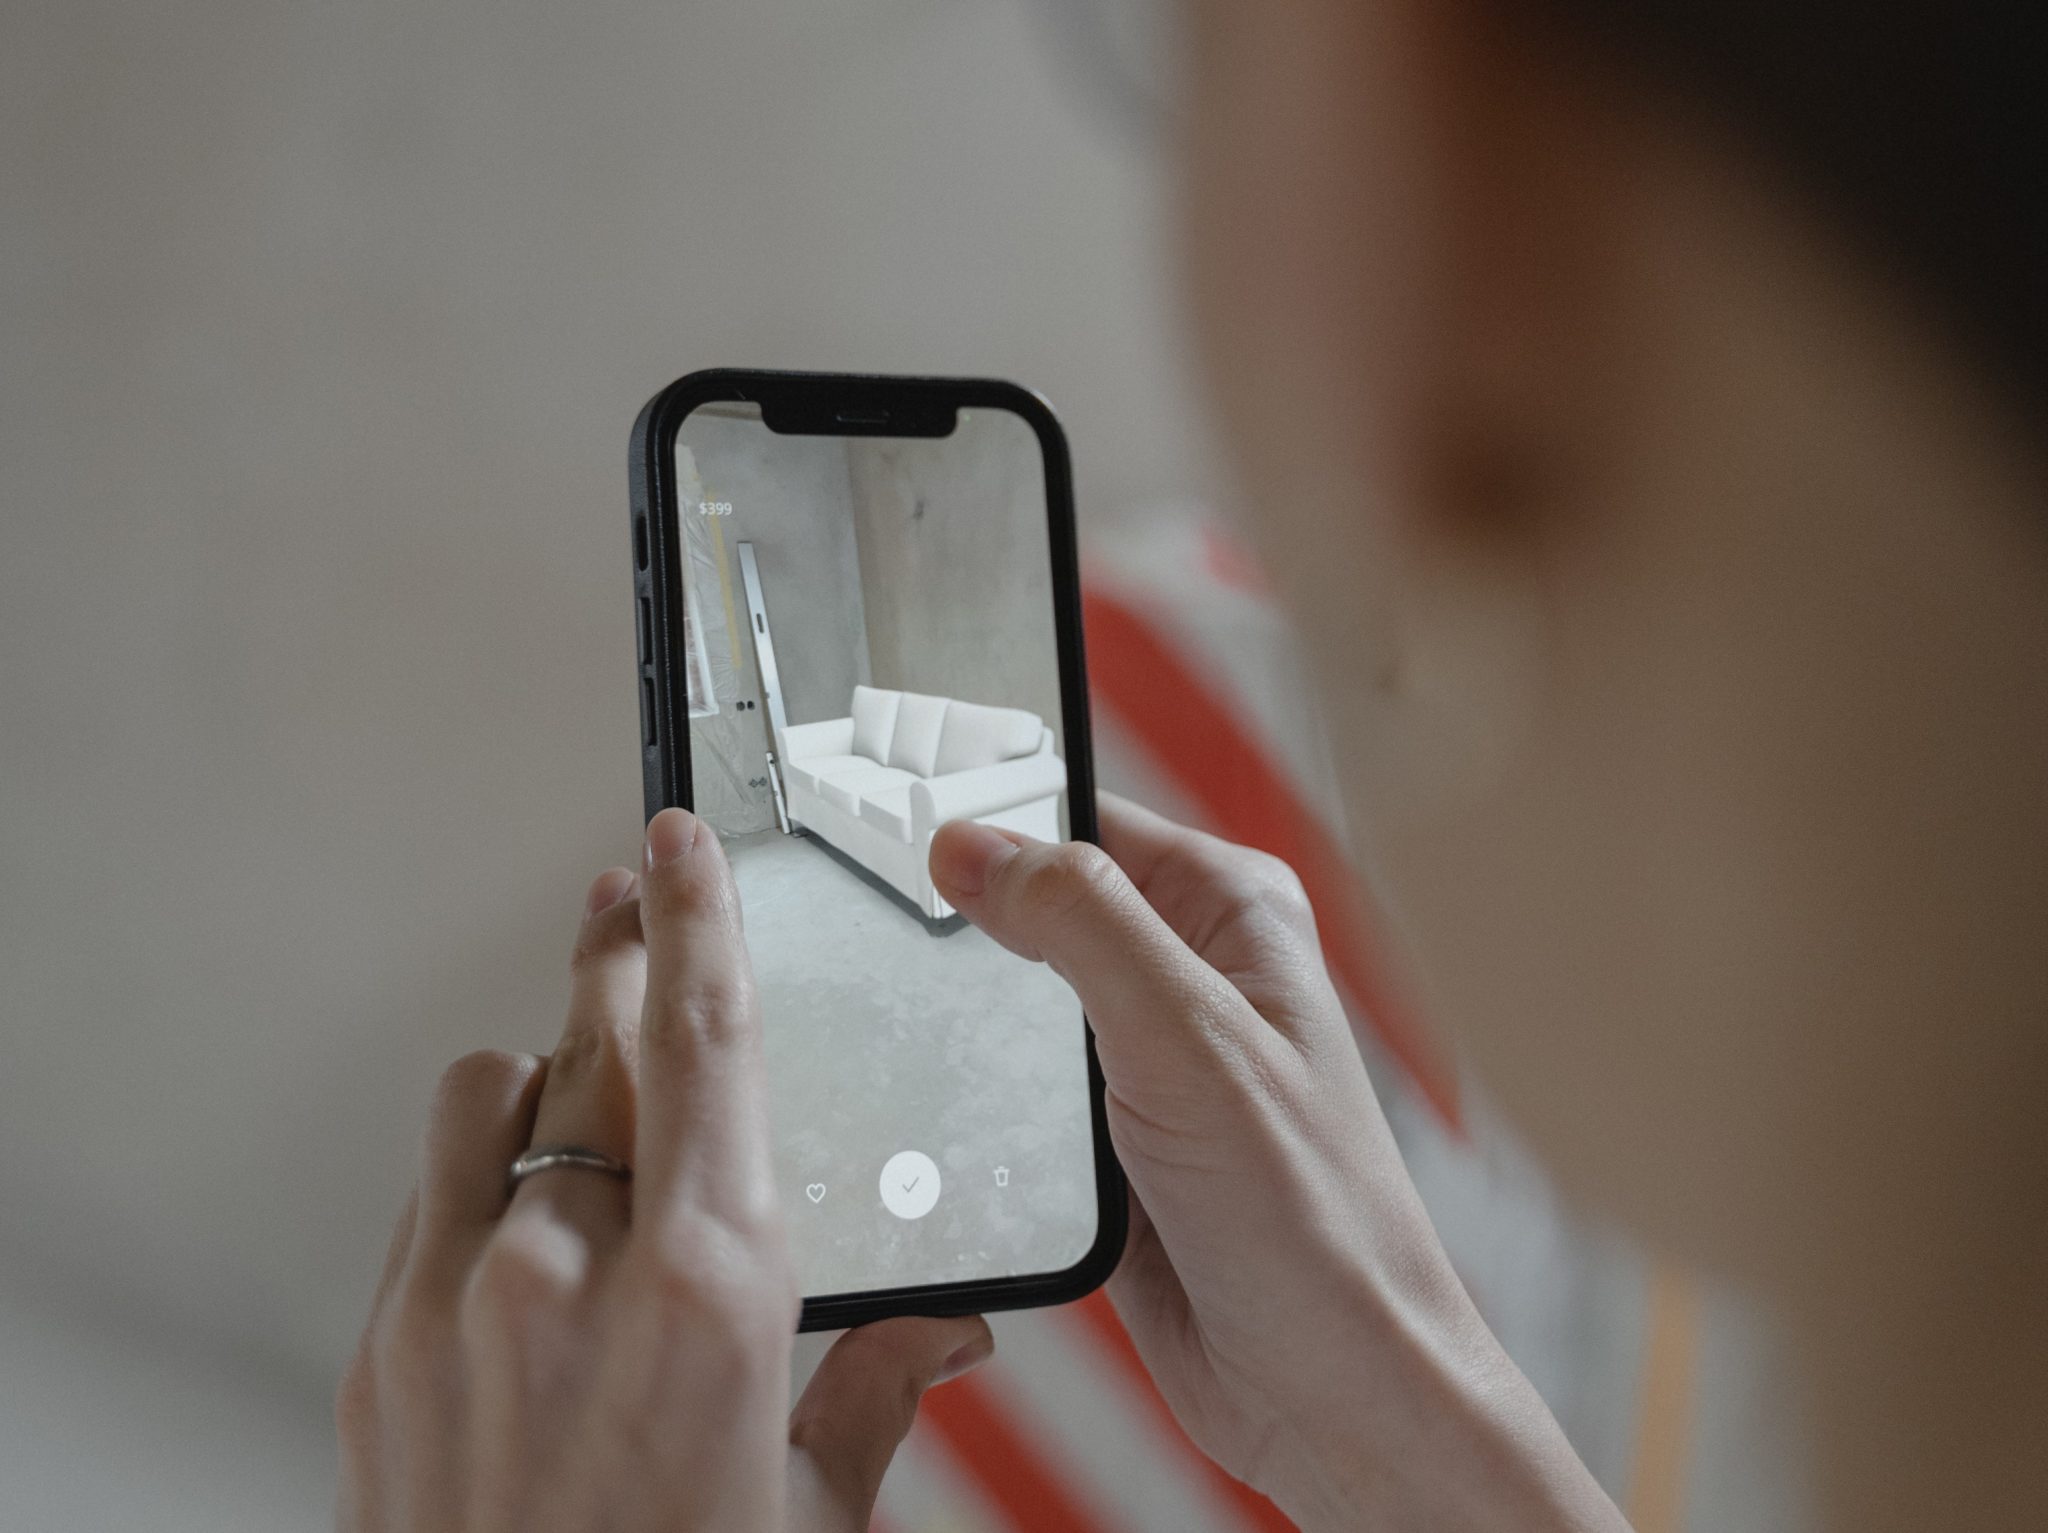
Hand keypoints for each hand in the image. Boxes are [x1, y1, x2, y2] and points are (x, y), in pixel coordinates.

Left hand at [338, 807, 991, 1531]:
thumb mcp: (814, 1509)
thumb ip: (878, 1387)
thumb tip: (947, 1331)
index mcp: (711, 1289)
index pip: (706, 1043)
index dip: (696, 916)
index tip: (682, 840)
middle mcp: (573, 1268)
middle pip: (591, 1035)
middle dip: (616, 953)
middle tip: (630, 900)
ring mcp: (462, 1297)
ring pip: (491, 1094)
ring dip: (543, 1066)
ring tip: (579, 1076)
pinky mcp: (384, 1342)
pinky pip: (431, 1189)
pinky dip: (482, 1166)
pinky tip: (518, 1204)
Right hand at [930, 797, 1625, 1531]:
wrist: (1326, 1389)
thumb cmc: (1310, 1218)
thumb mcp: (1186, 1037)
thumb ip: (1081, 923)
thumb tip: (973, 845)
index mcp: (1232, 914)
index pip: (1087, 820)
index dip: (997, 824)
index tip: (907, 835)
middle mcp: (1193, 978)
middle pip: (1040, 912)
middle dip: (968, 934)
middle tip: (890, 945)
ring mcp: (1150, 1065)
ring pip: (1014, 1010)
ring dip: (970, 1033)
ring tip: (920, 1043)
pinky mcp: (1113, 1147)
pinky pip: (1014, 1099)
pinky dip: (979, 1110)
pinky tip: (954, 1123)